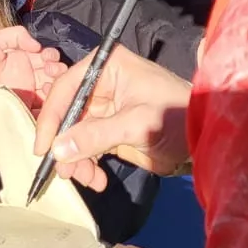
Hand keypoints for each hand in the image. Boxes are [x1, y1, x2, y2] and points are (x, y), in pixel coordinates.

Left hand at [0, 26, 63, 125]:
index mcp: (23, 59)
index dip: (52, 56)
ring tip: (51, 86)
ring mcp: (27, 94)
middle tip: (53, 71)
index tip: (50, 57)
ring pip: (50, 92)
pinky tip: (48, 103)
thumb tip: (37, 45)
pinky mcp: (22, 110)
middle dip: (58, 71)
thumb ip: (15, 35)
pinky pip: (40, 110)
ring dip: (56, 88)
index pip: (46, 56)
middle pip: (53, 74)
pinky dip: (48, 108)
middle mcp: (28, 76)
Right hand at [32, 45, 191, 190]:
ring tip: (88, 179)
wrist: (204, 138)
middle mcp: (101, 84)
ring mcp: (104, 109)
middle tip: (65, 172)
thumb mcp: (137, 124)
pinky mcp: (109, 130)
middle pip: (67, 113)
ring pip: (73, 134)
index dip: (51, 117)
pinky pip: (86, 147)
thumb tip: (58, 149)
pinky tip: (97, 179)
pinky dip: (87, 165)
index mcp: (107, 67)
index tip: (42, 147)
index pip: (67, 87)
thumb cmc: (177, 116)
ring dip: (75, 159)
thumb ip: (96, 135)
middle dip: (64, 144)